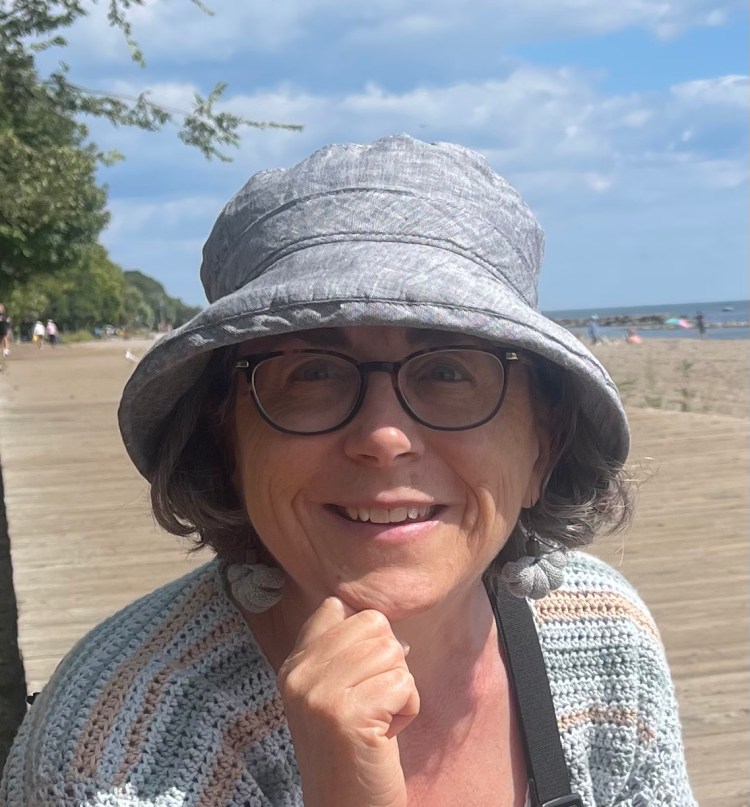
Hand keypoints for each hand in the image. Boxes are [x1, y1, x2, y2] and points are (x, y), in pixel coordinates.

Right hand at [278, 597, 419, 806]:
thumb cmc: (352, 748)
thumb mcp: (333, 691)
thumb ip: (343, 649)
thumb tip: (378, 616)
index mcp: (293, 664)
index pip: (337, 607)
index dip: (365, 636)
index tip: (361, 677)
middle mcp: (298, 674)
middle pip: (373, 624)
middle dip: (388, 663)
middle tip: (371, 704)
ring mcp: (318, 693)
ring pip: (392, 650)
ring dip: (400, 687)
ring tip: (377, 720)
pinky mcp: (347, 714)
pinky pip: (403, 682)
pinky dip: (408, 709)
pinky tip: (385, 735)